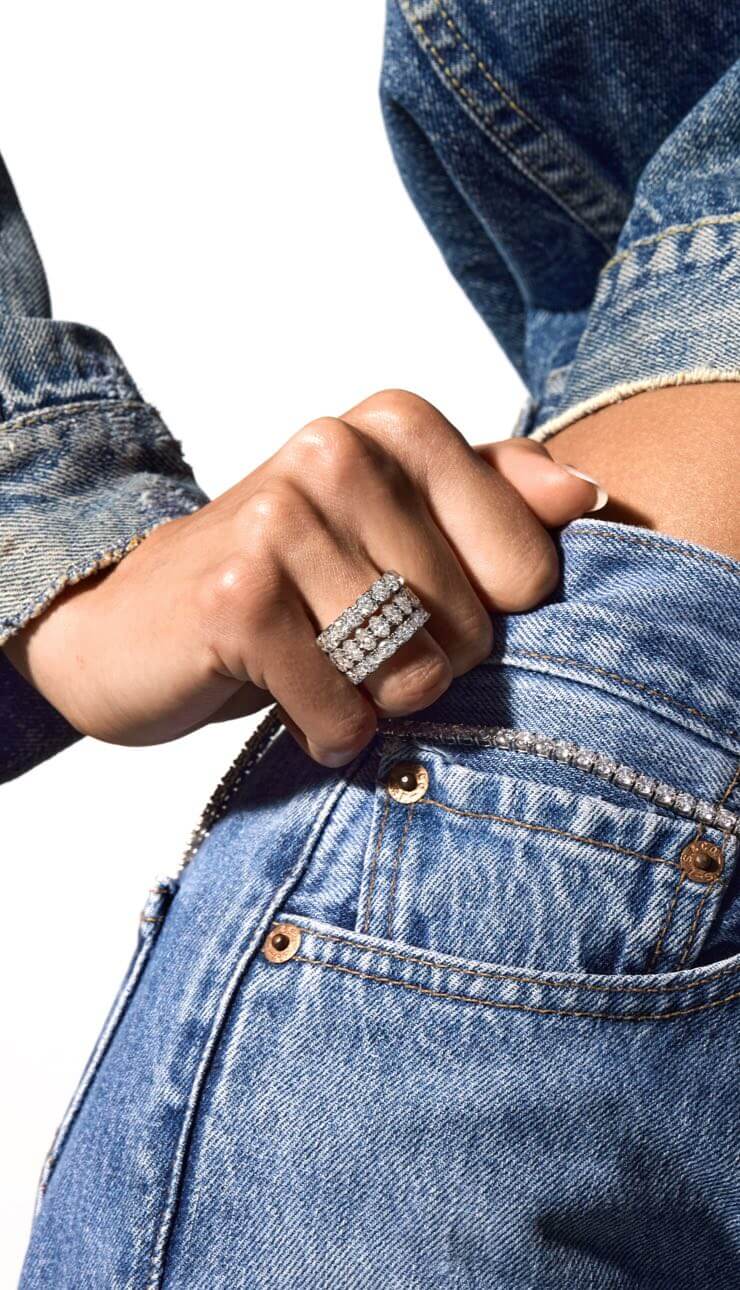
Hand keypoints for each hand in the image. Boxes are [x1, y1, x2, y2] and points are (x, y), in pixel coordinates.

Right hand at [4, 390, 604, 765]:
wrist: (132, 625)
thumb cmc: (283, 582)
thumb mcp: (390, 527)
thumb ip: (494, 495)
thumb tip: (587, 494)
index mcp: (392, 424)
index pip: (526, 566)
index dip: (484, 621)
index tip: (418, 611)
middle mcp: (335, 449)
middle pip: (469, 628)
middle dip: (425, 671)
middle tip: (356, 649)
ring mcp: (280, 518)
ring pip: (410, 672)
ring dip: (374, 705)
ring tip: (324, 673)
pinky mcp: (236, 596)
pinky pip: (343, 711)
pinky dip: (328, 733)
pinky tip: (294, 705)